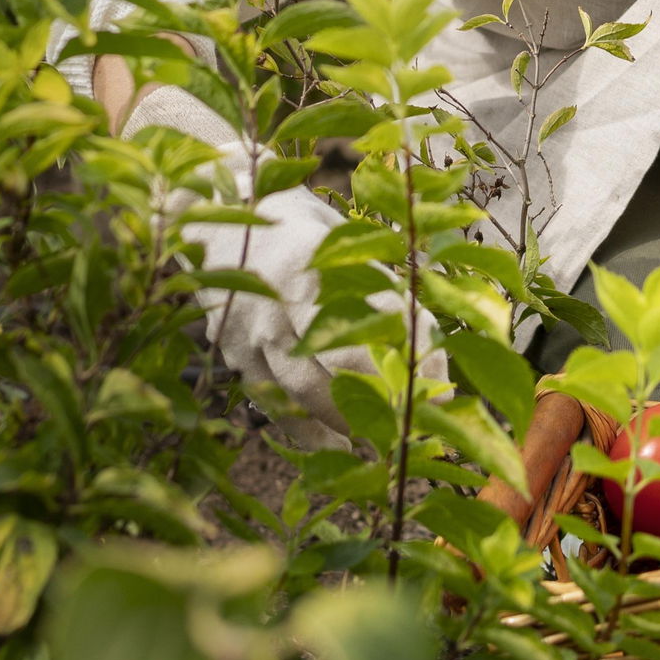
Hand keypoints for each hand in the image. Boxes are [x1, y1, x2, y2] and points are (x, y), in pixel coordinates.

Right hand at [126, 86, 439, 448]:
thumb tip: (421, 330)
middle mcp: (283, 303)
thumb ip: (373, 281)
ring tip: (386, 442)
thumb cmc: (293, 224)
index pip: (377, 318)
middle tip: (420, 423)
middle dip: (385, 399)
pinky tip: (336, 446)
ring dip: (349, 422)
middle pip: (341, 364)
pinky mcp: (235, 354)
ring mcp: (254, 333)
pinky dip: (305, 429)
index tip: (444, 389)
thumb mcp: (338, 237)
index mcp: (318, 265)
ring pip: (306, 391)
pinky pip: (272, 401)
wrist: (215, 214)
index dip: (415, 355)